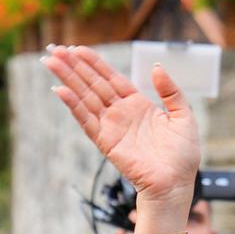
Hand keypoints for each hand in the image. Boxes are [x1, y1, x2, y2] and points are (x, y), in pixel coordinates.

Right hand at [43, 46, 199, 206]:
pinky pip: (87, 121)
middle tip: (54, 49)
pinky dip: (73, 106)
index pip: (112, 78)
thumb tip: (156, 67)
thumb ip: (171, 92)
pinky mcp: (106, 142)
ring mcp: (112, 127)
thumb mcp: (184, 117)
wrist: (175, 184)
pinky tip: (60, 90)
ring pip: (85, 97)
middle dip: (74, 66)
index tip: (76, 49)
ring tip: (50, 61)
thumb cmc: (182, 156)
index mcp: (138, 105)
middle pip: (93, 84)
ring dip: (68, 79)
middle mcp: (122, 113)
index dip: (94, 63)